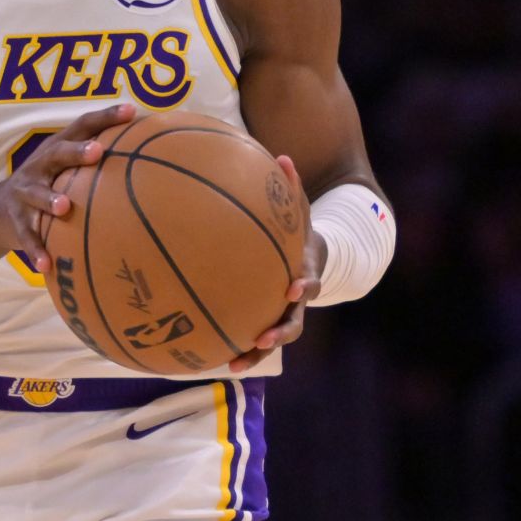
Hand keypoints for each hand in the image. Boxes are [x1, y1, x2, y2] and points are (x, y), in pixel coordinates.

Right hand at [0, 102, 135, 271]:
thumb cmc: (49, 185)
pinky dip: (36, 250)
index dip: (105, 117)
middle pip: (56, 153)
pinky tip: (47, 265)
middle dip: (75, 152)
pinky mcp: (17, 221)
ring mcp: (25, 193)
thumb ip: (96, 162)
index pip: (82, 126)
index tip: (131, 112)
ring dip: (49, 199)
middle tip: (97, 152)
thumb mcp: (65, 169)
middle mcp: (39, 167)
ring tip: (64, 207)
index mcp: (56, 150)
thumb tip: (151, 160)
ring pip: (37, 194)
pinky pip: (27, 236)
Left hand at [229, 155, 325, 373]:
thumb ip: (291, 187)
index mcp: (306, 271)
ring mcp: (283, 314)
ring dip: (257, 353)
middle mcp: (297, 299)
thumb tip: (283, 156)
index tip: (292, 288)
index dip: (303, 287)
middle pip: (295, 321)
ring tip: (234, 364)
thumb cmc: (297, 231)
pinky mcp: (267, 321)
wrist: (311, 259)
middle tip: (264, 337)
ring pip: (274, 339)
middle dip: (281, 331)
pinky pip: (251, 339)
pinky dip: (235, 349)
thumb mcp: (298, 210)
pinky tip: (209, 357)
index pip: (309, 281)